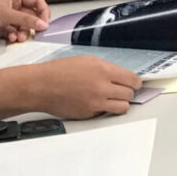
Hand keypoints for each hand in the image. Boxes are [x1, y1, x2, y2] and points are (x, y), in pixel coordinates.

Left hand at [0, 0, 49, 43]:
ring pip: (24, 26)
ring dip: (23, 33)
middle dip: (32, 25)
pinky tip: (10, 38)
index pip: (36, 2)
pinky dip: (15, 36)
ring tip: (19, 38)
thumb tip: (43, 25)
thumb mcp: (6, 14)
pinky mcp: (2, 28)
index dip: (43, 12)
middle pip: (31, 16)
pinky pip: (15, 32)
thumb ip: (26, 20)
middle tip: (35, 33)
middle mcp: (12, 5)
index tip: (45, 23)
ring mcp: (7, 17)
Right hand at [23, 55, 140, 118]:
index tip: (135, 83)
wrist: (40, 86)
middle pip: (130, 94)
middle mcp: (102, 88)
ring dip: (121, 103)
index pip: (132, 79)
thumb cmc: (60, 71)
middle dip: (128, 92)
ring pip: (123, 107)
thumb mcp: (87, 60)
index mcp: (103, 71)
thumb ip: (106, 68)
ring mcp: (96, 103)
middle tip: (123, 90)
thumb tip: (121, 76)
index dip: (135, 82)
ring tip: (114, 98)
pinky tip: (97, 102)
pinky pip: (106, 113)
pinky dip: (105, 109)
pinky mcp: (89, 114)